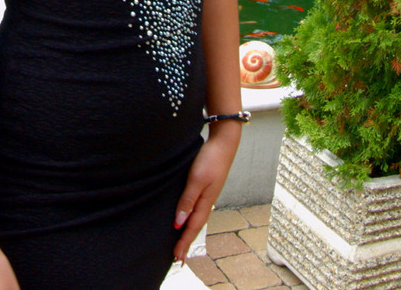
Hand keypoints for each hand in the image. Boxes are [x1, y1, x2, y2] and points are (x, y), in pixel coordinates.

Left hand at [171, 129, 239, 260]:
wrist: (224, 142)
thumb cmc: (210, 159)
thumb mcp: (196, 180)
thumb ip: (187, 200)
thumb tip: (179, 222)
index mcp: (206, 202)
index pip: (193, 227)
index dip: (184, 242)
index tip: (176, 258)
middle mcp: (207, 201)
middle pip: (195, 226)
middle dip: (186, 241)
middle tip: (178, 258)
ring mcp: (207, 194)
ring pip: (196, 218)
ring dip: (188, 231)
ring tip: (181, 242)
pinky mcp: (206, 186)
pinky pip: (197, 208)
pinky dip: (191, 217)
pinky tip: (186, 217)